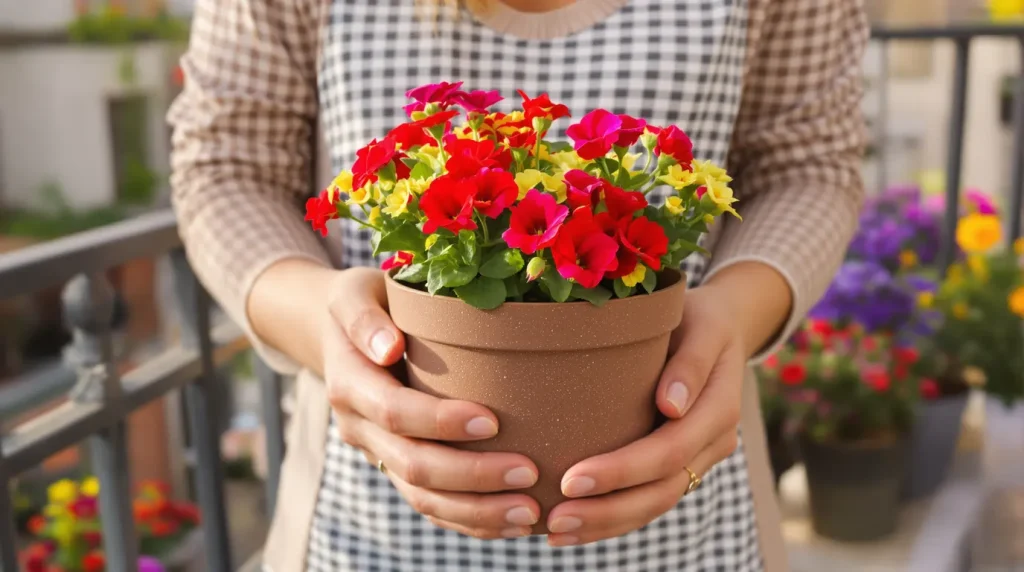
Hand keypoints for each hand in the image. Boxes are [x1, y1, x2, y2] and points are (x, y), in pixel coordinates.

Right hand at [323, 267, 541, 538]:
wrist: (340, 332)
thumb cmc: (364, 301)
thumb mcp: (354, 294)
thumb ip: (365, 318)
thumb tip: (388, 347)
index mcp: (349, 383)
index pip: (393, 412)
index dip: (439, 421)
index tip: (492, 420)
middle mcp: (359, 427)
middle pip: (412, 465)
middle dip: (471, 476)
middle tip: (528, 473)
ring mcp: (377, 454)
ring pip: (423, 499)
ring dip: (477, 511)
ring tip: (530, 512)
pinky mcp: (397, 468)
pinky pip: (431, 506)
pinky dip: (471, 520)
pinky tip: (513, 522)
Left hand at [544, 285, 745, 545]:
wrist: (721, 325)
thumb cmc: (699, 315)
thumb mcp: (701, 323)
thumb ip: (691, 361)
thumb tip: (671, 406)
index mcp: (719, 407)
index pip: (670, 450)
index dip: (622, 470)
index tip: (570, 479)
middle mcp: (714, 441)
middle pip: (663, 489)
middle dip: (608, 509)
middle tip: (556, 518)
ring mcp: (699, 457)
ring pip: (656, 504)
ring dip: (607, 523)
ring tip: (556, 532)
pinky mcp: (681, 463)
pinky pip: (650, 499)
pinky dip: (613, 517)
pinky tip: (573, 526)